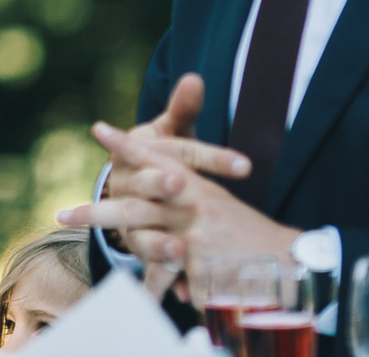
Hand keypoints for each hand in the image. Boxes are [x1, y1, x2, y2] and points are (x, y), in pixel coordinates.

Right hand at [57, 75, 290, 281]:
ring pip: (139, 227)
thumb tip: (194, 78)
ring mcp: (128, 217)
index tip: (246, 167)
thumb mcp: (168, 133)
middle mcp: (128, 183)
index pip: (177, 150)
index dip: (208, 157)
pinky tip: (181, 291)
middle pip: (145, 183)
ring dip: (158, 239)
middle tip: (181, 185)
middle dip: (161, 184)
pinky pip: (148, 264)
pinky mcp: (136, 245)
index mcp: (140, 152)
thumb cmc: (157, 159)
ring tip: (180, 249)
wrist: (121, 192)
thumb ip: (183, 110)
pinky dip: (162, 279)